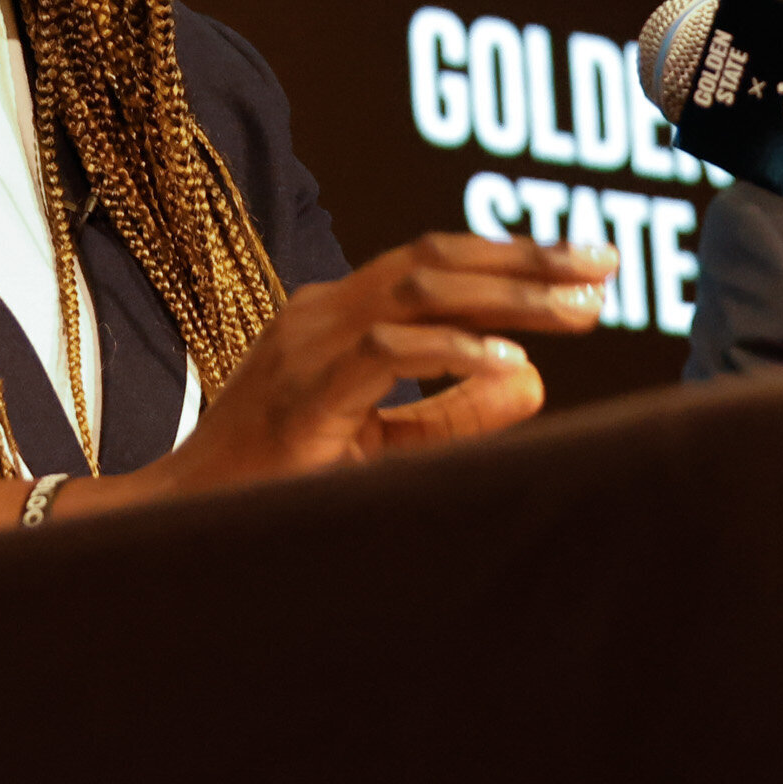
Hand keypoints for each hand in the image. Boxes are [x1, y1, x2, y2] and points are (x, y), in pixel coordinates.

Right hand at [150, 234, 617, 492]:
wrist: (178, 526)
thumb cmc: (275, 487)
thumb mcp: (383, 448)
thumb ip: (454, 415)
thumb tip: (534, 379)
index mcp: (338, 315)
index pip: (436, 262)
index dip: (514, 257)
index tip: (590, 266)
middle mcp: (322, 313)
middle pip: (436, 259)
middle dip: (526, 260)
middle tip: (603, 266)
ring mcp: (306, 345)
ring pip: (417, 288)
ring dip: (505, 293)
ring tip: (576, 307)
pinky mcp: (302, 393)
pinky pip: (386, 354)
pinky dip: (452, 353)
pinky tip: (509, 365)